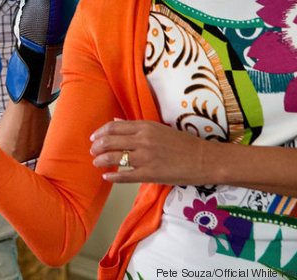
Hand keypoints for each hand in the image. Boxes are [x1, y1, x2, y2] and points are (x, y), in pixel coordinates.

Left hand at [89, 119, 215, 185]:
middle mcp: (142, 140)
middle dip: (97, 147)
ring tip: (97, 162)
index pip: (114, 127)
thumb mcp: (159, 128)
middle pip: (110, 141)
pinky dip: (113, 176)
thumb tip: (115, 121)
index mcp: (145, 126)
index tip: (93, 137)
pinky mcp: (149, 174)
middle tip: (92, 151)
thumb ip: (135, 126)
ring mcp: (145, 158)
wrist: (204, 159)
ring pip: (114, 157)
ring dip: (101, 160)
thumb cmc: (183, 143)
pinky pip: (124, 175)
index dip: (100, 132)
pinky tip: (107, 176)